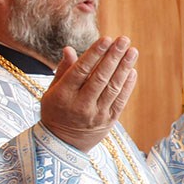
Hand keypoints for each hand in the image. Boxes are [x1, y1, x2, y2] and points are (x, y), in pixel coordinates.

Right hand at [40, 37, 137, 151]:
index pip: (81, 71)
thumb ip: (63, 71)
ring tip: (132, 51)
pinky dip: (127, 85)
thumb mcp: (51, 92)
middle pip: (100, 77)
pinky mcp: (109, 121)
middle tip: (124, 40)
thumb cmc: (56, 112)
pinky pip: (120, 100)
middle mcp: (80, 105)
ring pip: (113, 88)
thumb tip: (70, 49)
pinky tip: (132, 70)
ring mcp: (96, 114)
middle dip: (113, 57)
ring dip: (124, 68)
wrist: (64, 145)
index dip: (94, 54)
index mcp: (63, 95)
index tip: (106, 39)